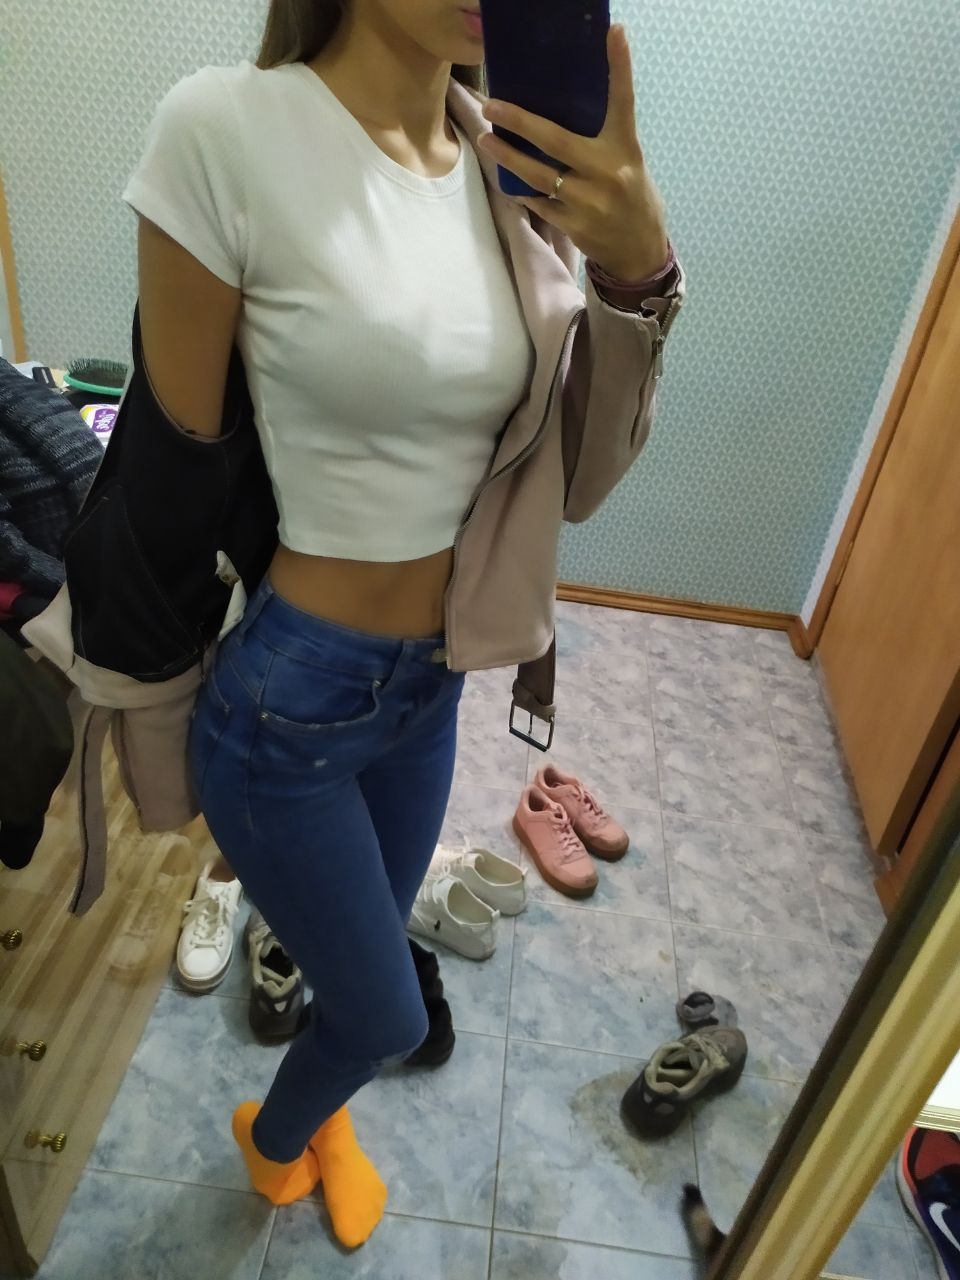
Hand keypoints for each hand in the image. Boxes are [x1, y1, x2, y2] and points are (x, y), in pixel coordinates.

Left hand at [478, 25, 668, 282]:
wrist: (639, 251)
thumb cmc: (631, 197)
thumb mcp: (627, 162)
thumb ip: (601, 141)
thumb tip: (561, 113)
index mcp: (624, 149)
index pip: (623, 101)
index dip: (620, 66)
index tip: (615, 32)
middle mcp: (608, 173)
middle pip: (556, 141)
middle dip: (520, 122)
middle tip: (492, 107)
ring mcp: (588, 203)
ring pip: (538, 176)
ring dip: (508, 158)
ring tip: (486, 142)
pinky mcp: (574, 226)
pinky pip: (539, 203)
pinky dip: (523, 191)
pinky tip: (509, 180)